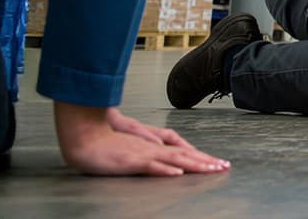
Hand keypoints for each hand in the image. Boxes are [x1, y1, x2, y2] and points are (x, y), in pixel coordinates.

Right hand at [54, 102, 228, 175]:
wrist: (83, 135)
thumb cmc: (104, 141)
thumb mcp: (129, 145)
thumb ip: (145, 149)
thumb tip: (161, 156)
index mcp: (152, 145)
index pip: (182, 150)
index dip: (201, 156)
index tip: (217, 163)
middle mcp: (152, 147)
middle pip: (184, 153)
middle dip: (206, 161)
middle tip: (225, 166)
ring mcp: (143, 153)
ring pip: (174, 158)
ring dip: (194, 164)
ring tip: (212, 169)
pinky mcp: (131, 160)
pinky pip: (151, 165)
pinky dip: (165, 168)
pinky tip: (178, 172)